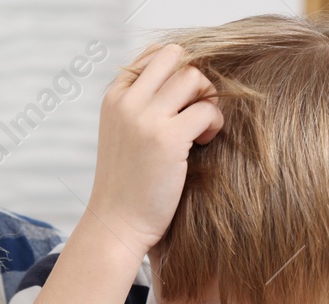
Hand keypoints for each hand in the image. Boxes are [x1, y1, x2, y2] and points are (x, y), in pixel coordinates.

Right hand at [87, 44, 224, 258]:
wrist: (117, 224)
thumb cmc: (126, 185)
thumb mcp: (122, 135)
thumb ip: (141, 106)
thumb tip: (185, 81)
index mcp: (114, 98)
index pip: (153, 55)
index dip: (177, 71)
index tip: (183, 100)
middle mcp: (127, 101)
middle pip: (175, 56)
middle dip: (194, 79)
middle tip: (196, 110)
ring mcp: (146, 117)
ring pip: (193, 76)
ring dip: (207, 99)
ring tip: (200, 128)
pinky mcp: (167, 139)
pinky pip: (206, 110)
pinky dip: (213, 123)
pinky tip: (202, 142)